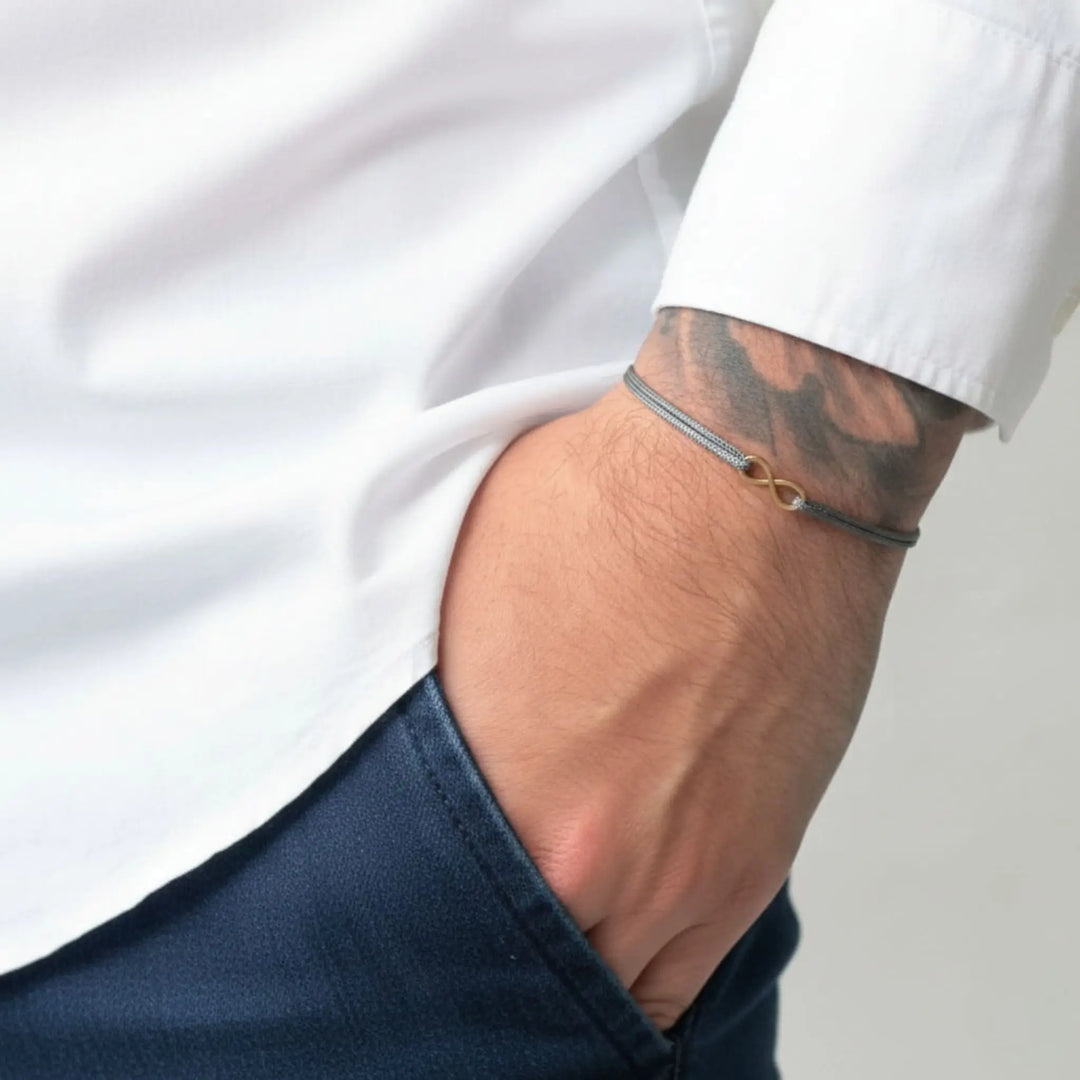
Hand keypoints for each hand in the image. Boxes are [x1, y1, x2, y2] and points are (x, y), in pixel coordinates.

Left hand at [436, 366, 904, 1030]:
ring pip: (609, 990)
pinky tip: (619, 946)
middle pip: (520, 981)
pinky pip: (686, 977)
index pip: (429, 933)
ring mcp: (683, 876)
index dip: (424, 939)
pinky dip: (644, 974)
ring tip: (551, 939)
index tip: (423, 931)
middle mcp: (586, 866)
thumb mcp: (458, 599)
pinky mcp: (754, 861)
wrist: (751, 480)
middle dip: (496, 964)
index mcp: (490, 806)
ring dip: (577, 971)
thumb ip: (434, 717)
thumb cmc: (605, 514)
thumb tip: (424, 758)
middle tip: (480, 939)